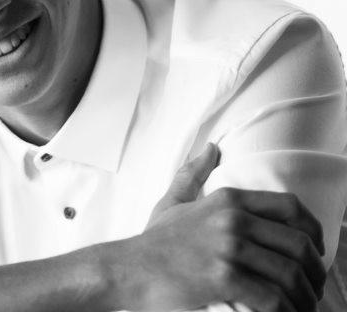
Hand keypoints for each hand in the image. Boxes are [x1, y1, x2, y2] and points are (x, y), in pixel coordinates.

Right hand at [106, 143, 325, 311]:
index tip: (315, 252)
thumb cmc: (154, 242)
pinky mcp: (224, 278)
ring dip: (304, 298)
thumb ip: (192, 174)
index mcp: (227, 199)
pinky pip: (274, 299)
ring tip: (301, 309)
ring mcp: (228, 248)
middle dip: (315, 273)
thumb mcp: (173, 202)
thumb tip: (210, 148)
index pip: (290, 207)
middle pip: (299, 244)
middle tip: (312, 290)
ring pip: (291, 274)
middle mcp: (232, 219)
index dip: (314, 231)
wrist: (128, 269)